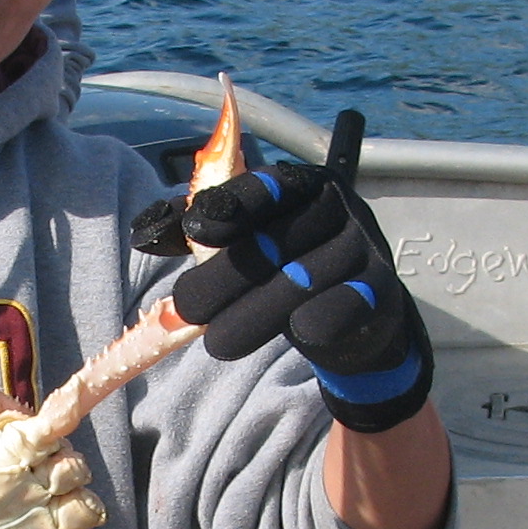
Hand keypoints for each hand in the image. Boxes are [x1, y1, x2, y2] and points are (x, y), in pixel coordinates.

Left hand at [150, 163, 432, 433]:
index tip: (196, 231)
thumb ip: (200, 230)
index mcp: (302, 185)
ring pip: (304, 280)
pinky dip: (319, 321)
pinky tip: (299, 332)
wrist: (360, 313)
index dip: (230, 207)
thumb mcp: (248, 241)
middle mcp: (338, 208)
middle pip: (276, 240)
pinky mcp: (383, 291)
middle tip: (186, 310)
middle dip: (225, 278)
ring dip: (256, 315)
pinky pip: (347, 305)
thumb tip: (145, 233)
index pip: (265, 186)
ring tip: (218, 343)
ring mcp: (364, 248)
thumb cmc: (290, 267)